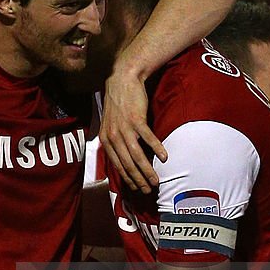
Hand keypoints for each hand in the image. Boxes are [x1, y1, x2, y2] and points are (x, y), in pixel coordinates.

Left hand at [99, 67, 165, 193]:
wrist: (123, 80)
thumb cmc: (120, 103)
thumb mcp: (111, 124)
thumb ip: (115, 141)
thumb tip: (124, 157)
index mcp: (105, 139)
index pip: (116, 165)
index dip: (127, 178)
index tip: (136, 188)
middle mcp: (112, 135)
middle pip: (127, 164)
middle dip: (138, 180)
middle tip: (148, 190)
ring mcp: (124, 128)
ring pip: (136, 155)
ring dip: (147, 170)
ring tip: (156, 180)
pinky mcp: (135, 118)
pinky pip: (147, 137)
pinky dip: (156, 148)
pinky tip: (164, 158)